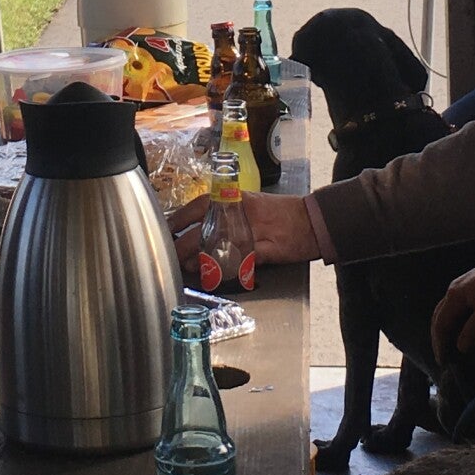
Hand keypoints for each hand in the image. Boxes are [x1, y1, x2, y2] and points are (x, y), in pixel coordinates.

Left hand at [171, 192, 317, 272]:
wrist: (311, 220)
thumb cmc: (280, 214)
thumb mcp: (248, 206)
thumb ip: (225, 215)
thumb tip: (198, 228)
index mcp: (231, 200)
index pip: (194, 208)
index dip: (177, 221)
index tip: (164, 230)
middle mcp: (237, 214)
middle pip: (199, 233)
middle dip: (183, 247)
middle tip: (172, 256)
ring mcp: (249, 232)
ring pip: (214, 249)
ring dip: (199, 261)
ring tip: (188, 266)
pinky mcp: (262, 251)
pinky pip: (237, 263)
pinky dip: (224, 270)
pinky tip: (214, 275)